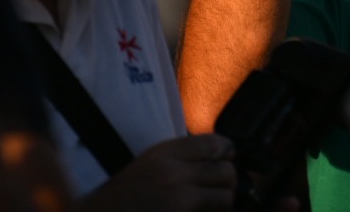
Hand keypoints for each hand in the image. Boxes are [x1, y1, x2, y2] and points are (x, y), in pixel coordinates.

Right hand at [79, 135, 236, 211]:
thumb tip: (217, 156)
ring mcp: (177, 198)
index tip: (226, 160)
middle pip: (225, 171)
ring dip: (223, 203)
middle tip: (219, 191)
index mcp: (164, 152)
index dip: (226, 153)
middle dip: (227, 183)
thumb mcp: (148, 163)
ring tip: (212, 207)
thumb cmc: (122, 197)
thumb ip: (179, 158)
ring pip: (225, 197)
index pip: (214, 143)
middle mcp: (173, 172)